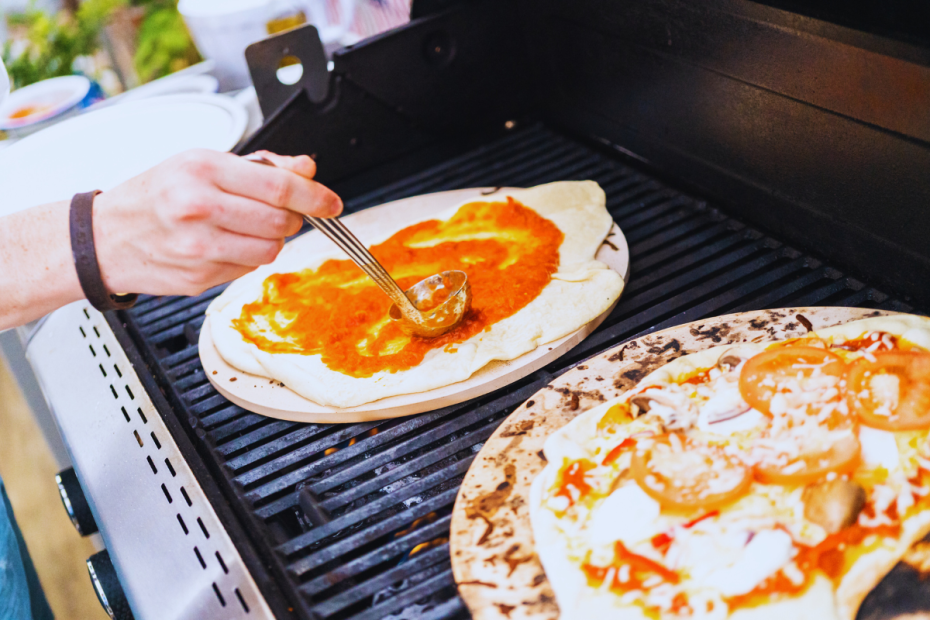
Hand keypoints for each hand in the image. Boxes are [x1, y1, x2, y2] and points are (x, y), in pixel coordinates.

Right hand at [93, 148, 341, 296]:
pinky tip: (223, 245)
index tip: (332, 203)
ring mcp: (199, 247)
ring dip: (271, 241)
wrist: (102, 237)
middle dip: (292, 218)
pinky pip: (247, 270)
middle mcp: (200, 207)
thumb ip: (261, 167)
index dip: (316, 197)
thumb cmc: (153, 195)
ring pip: (270, 251)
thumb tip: (307, 171)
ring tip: (246, 228)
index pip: (280, 187)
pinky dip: (247, 258)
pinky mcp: (199, 278)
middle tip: (279, 212)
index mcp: (203, 170)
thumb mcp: (202, 163)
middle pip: (281, 221)